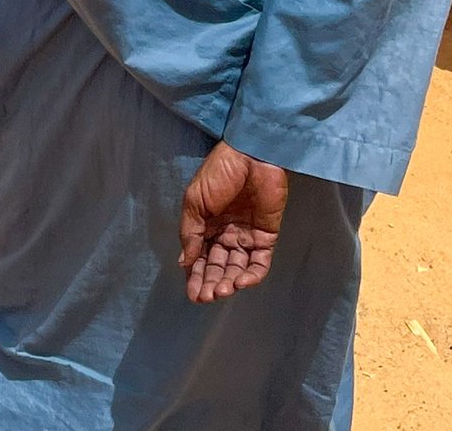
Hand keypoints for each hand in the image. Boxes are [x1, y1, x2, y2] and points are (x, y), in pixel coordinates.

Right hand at [178, 142, 287, 302]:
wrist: (252, 155)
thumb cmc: (219, 173)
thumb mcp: (195, 201)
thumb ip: (190, 233)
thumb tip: (184, 263)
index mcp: (205, 224)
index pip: (199, 258)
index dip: (196, 276)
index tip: (193, 294)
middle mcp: (225, 233)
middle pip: (217, 266)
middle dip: (211, 283)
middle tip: (207, 296)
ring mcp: (246, 236)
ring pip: (237, 268)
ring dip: (230, 282)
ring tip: (223, 290)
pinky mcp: (266, 236)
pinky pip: (260, 262)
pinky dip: (252, 275)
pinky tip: (242, 282)